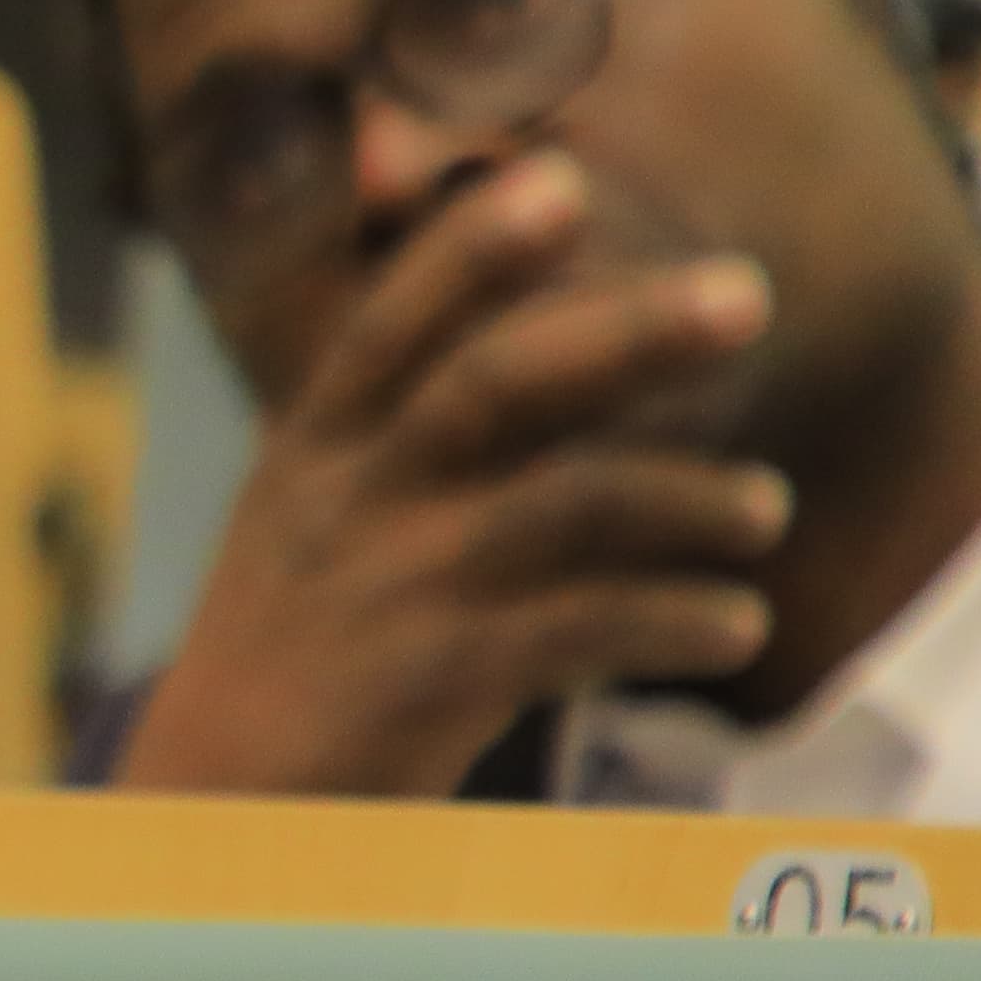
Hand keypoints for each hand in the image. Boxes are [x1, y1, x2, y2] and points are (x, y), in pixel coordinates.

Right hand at [119, 156, 792, 797]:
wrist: (217, 802)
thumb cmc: (298, 639)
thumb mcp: (309, 511)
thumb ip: (394, 419)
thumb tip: (513, 326)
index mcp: (316, 449)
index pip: (393, 321)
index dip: (475, 247)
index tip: (564, 179)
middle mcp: (349, 501)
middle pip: (500, 384)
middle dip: (630, 330)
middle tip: (746, 294)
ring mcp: (393, 590)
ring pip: (570, 502)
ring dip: (693, 495)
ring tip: (764, 509)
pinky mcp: (436, 682)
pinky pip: (589, 628)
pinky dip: (682, 617)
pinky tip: (736, 620)